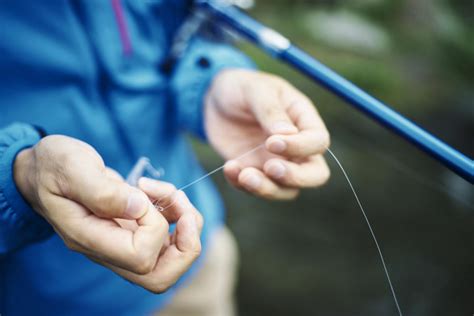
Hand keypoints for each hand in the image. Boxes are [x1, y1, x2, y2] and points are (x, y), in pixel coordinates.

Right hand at [14, 135, 202, 292]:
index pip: (140, 257)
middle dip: (186, 245)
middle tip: (182, 209)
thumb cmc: (54, 167)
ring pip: (170, 260)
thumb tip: (139, 207)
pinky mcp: (133, 231)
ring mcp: (122, 243)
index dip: (155, 226)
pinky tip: (161, 193)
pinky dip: (178, 215)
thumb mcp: (71, 167)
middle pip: (159, 277)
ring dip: (186, 225)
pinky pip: (168, 238)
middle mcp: (108, 250)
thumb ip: (102, 190)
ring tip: (170, 194)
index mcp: (90, 238)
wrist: (43, 170)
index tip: (141, 195)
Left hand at [205, 69, 329, 199]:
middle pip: (314, 175)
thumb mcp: (255, 90)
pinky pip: (256, 189)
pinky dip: (242, 185)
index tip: (271, 143)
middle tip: (270, 168)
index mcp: (305, 120)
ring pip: (286, 190)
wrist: (215, 100)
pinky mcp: (256, 172)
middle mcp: (297, 146)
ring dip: (267, 188)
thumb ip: (270, 110)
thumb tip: (287, 134)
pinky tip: (229, 167)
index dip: (300, 147)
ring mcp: (277, 163)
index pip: (318, 142)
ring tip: (243, 174)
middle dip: (296, 178)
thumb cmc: (242, 88)